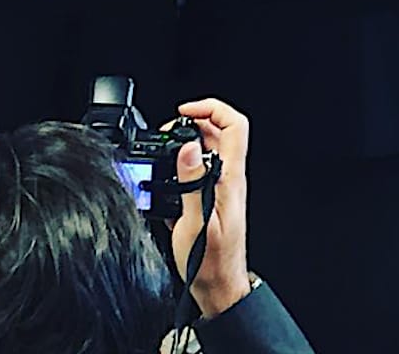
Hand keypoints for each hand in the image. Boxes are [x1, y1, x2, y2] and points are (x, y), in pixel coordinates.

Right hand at [170, 98, 250, 318]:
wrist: (219, 290)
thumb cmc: (210, 264)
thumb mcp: (196, 222)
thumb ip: (192, 182)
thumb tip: (189, 146)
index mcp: (230, 177)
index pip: (234, 124)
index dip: (211, 108)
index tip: (185, 112)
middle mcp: (229, 177)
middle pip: (218, 130)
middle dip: (192, 122)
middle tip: (168, 133)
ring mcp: (222, 187)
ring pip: (208, 148)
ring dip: (186, 142)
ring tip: (164, 150)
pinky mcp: (212, 197)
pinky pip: (200, 167)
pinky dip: (183, 163)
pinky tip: (168, 176)